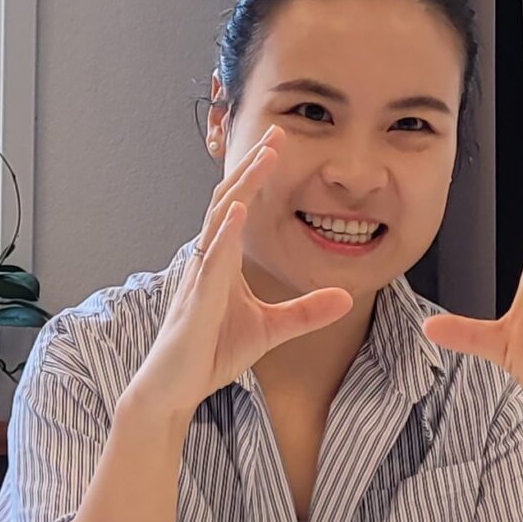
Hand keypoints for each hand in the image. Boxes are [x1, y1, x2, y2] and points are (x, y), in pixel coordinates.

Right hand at [122, 127, 352, 423]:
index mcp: (222, 262)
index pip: (240, 207)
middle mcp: (207, 261)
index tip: (278, 143)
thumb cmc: (209, 354)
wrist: (175, 389)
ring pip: (220, 221)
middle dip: (252, 166)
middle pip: (229, 201)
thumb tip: (347, 297)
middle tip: (277, 132)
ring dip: (243, 187)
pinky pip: (211, 262)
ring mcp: (199, 278)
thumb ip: (306, 312)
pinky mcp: (196, 302)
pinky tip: (239, 212)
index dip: (257, 175)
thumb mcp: (271, 330)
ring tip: (264, 157)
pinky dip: (225, 234)